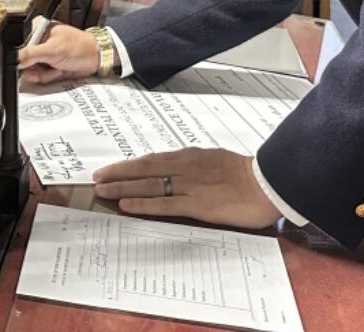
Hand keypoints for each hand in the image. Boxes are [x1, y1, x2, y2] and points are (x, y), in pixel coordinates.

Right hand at [17, 23, 99, 84]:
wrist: (96, 58)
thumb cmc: (80, 47)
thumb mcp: (53, 50)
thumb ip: (32, 54)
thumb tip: (15, 59)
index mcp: (37, 28)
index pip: (19, 45)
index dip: (24, 58)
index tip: (34, 63)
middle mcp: (38, 40)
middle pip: (24, 61)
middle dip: (38, 68)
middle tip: (51, 65)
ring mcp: (43, 54)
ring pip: (32, 71)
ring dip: (46, 74)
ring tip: (59, 67)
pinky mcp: (48, 65)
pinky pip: (41, 76)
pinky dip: (50, 77)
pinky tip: (60, 70)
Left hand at [93, 148, 281, 228]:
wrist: (267, 182)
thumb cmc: (248, 174)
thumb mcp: (218, 162)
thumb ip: (198, 167)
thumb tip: (183, 174)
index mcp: (191, 157)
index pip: (152, 160)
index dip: (130, 165)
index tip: (112, 169)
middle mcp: (185, 167)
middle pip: (144, 169)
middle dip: (118, 173)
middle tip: (95, 178)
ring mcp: (188, 185)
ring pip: (147, 185)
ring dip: (122, 187)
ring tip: (102, 190)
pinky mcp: (196, 204)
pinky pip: (163, 204)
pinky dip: (141, 204)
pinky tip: (126, 205)